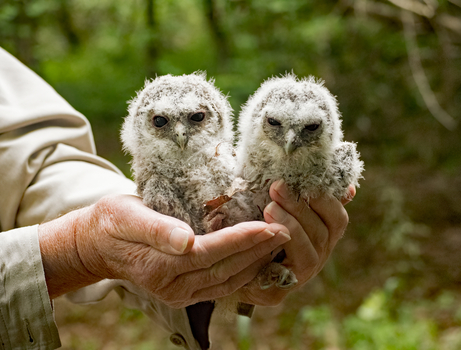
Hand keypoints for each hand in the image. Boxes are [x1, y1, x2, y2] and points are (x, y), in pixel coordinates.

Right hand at [39, 194, 290, 306]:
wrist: (98, 243)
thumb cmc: (112, 222)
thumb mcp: (127, 215)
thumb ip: (157, 229)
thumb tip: (187, 240)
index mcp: (158, 266)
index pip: (209, 253)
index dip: (240, 240)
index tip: (269, 225)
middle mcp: (172, 287)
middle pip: (225, 269)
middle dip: (258, 250)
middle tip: (287, 230)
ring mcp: (179, 294)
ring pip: (228, 281)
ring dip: (257, 262)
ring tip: (280, 241)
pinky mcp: (185, 293)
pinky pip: (222, 285)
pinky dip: (245, 272)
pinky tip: (261, 258)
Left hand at [239, 180, 353, 305]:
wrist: (226, 265)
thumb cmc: (253, 230)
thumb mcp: (274, 208)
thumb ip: (301, 198)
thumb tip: (346, 188)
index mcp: (319, 235)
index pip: (337, 218)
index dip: (327, 199)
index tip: (305, 180)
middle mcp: (316, 256)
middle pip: (325, 232)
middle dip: (302, 206)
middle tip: (278, 187)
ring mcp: (299, 276)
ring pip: (310, 251)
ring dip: (291, 225)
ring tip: (270, 208)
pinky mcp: (278, 291)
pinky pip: (286, 273)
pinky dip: (280, 250)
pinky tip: (265, 232)